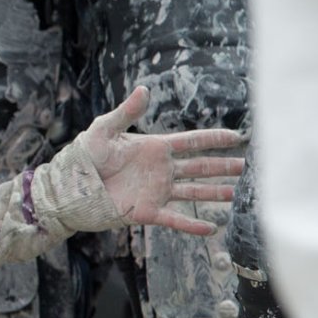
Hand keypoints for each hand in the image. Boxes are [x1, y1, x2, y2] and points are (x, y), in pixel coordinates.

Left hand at [76, 86, 243, 234]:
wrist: (68, 188)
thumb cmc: (83, 156)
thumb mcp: (104, 130)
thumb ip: (126, 112)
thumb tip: (144, 89)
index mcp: (154, 147)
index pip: (192, 141)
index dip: (214, 139)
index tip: (238, 137)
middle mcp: (160, 170)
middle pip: (200, 167)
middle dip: (224, 167)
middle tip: (249, 167)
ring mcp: (156, 192)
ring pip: (194, 192)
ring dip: (216, 194)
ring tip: (239, 195)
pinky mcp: (147, 212)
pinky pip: (175, 219)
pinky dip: (193, 225)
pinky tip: (213, 228)